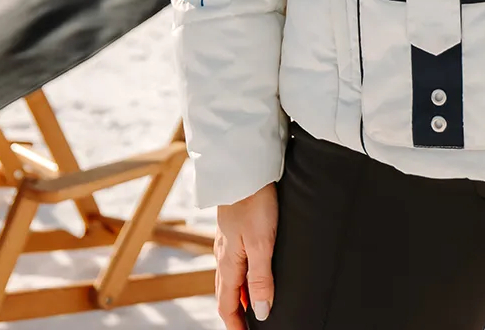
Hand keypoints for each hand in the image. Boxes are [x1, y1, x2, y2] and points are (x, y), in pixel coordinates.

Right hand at [215, 183, 278, 326]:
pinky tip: (253, 274)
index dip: (235, 325)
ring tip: (254, 308)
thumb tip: (262, 312)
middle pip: (226, 294)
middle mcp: (222, 256)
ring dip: (239, 296)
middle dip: (235, 314)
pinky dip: (241, 278)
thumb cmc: (254, 203)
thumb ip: (261, 279)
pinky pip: (234, 263)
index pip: (226, 305)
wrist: (243, 170)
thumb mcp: (262, 244)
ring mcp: (226, 243)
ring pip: (230, 279)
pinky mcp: (233, 231)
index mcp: (227, 263)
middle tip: (248, 327)